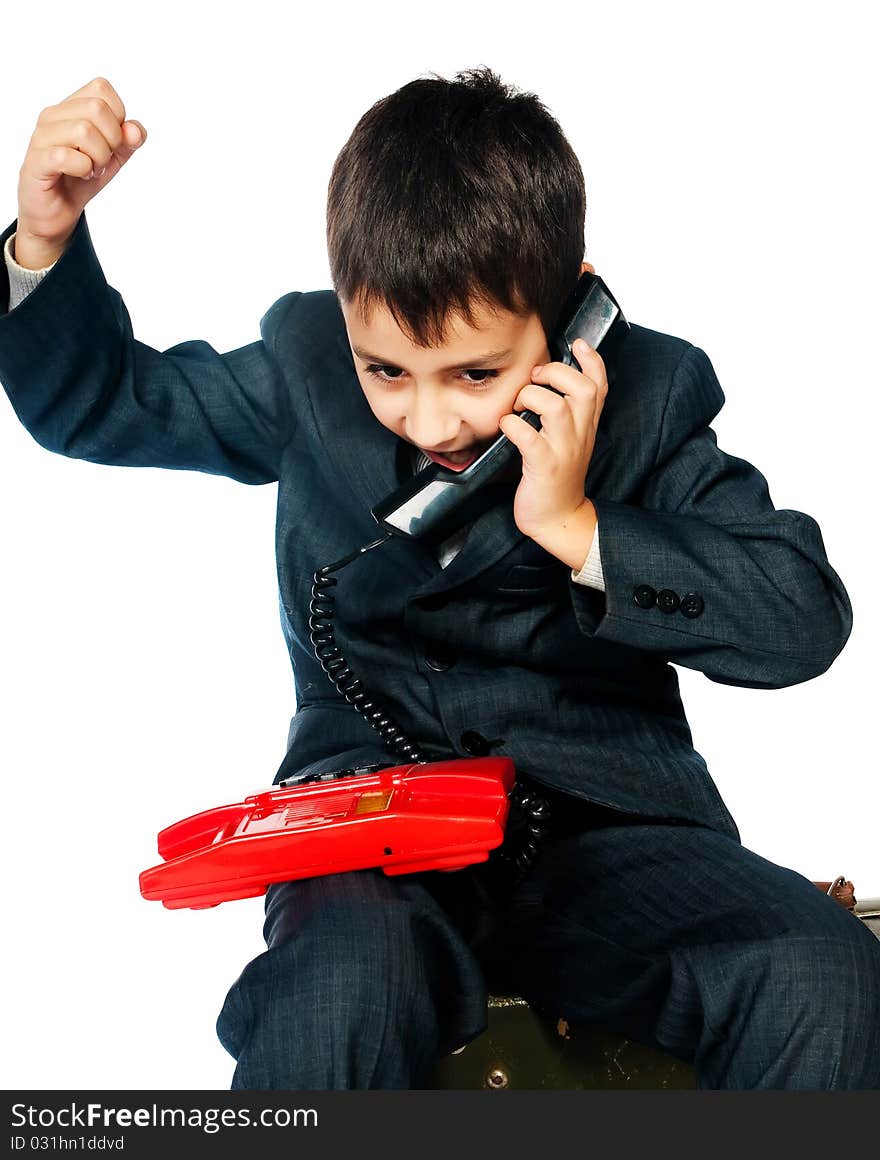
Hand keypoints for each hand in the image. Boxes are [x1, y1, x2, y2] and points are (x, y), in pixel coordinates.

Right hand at [15, 76, 146, 267]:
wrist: (57, 212)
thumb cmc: (80, 179)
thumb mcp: (113, 159)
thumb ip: (128, 141)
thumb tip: (136, 130)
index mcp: (70, 108)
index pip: (101, 89)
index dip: (118, 118)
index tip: (112, 142)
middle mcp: (52, 116)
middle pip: (96, 108)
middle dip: (112, 140)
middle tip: (102, 160)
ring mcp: (41, 137)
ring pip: (83, 130)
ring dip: (98, 157)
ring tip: (91, 169)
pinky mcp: (36, 162)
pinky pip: (67, 156)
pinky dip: (83, 169)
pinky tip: (79, 175)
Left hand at [498, 337, 607, 542]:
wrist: (558, 518)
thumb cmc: (557, 477)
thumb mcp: (570, 440)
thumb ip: (567, 413)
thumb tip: (545, 382)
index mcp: (586, 425)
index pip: (600, 385)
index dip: (592, 360)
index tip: (578, 344)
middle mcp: (579, 434)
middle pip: (582, 388)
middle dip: (556, 373)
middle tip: (535, 379)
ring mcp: (563, 450)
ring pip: (556, 407)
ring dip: (531, 397)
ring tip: (519, 406)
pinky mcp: (543, 466)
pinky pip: (528, 436)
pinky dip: (513, 426)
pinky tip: (506, 427)